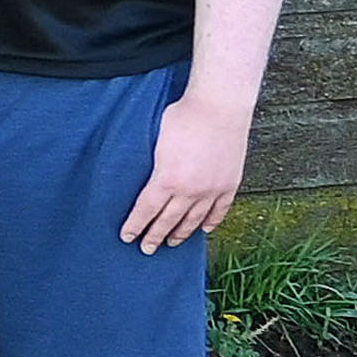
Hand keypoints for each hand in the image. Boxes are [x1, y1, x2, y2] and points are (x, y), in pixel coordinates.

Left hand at [124, 93, 252, 251]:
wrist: (219, 107)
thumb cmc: (183, 117)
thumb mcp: (155, 142)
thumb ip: (151, 166)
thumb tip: (143, 179)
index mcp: (166, 179)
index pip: (146, 211)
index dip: (135, 226)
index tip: (127, 237)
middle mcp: (189, 190)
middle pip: (168, 221)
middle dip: (155, 236)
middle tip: (146, 249)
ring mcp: (212, 189)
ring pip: (194, 220)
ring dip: (181, 234)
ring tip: (171, 243)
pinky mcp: (229, 184)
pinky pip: (219, 211)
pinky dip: (211, 222)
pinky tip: (203, 230)